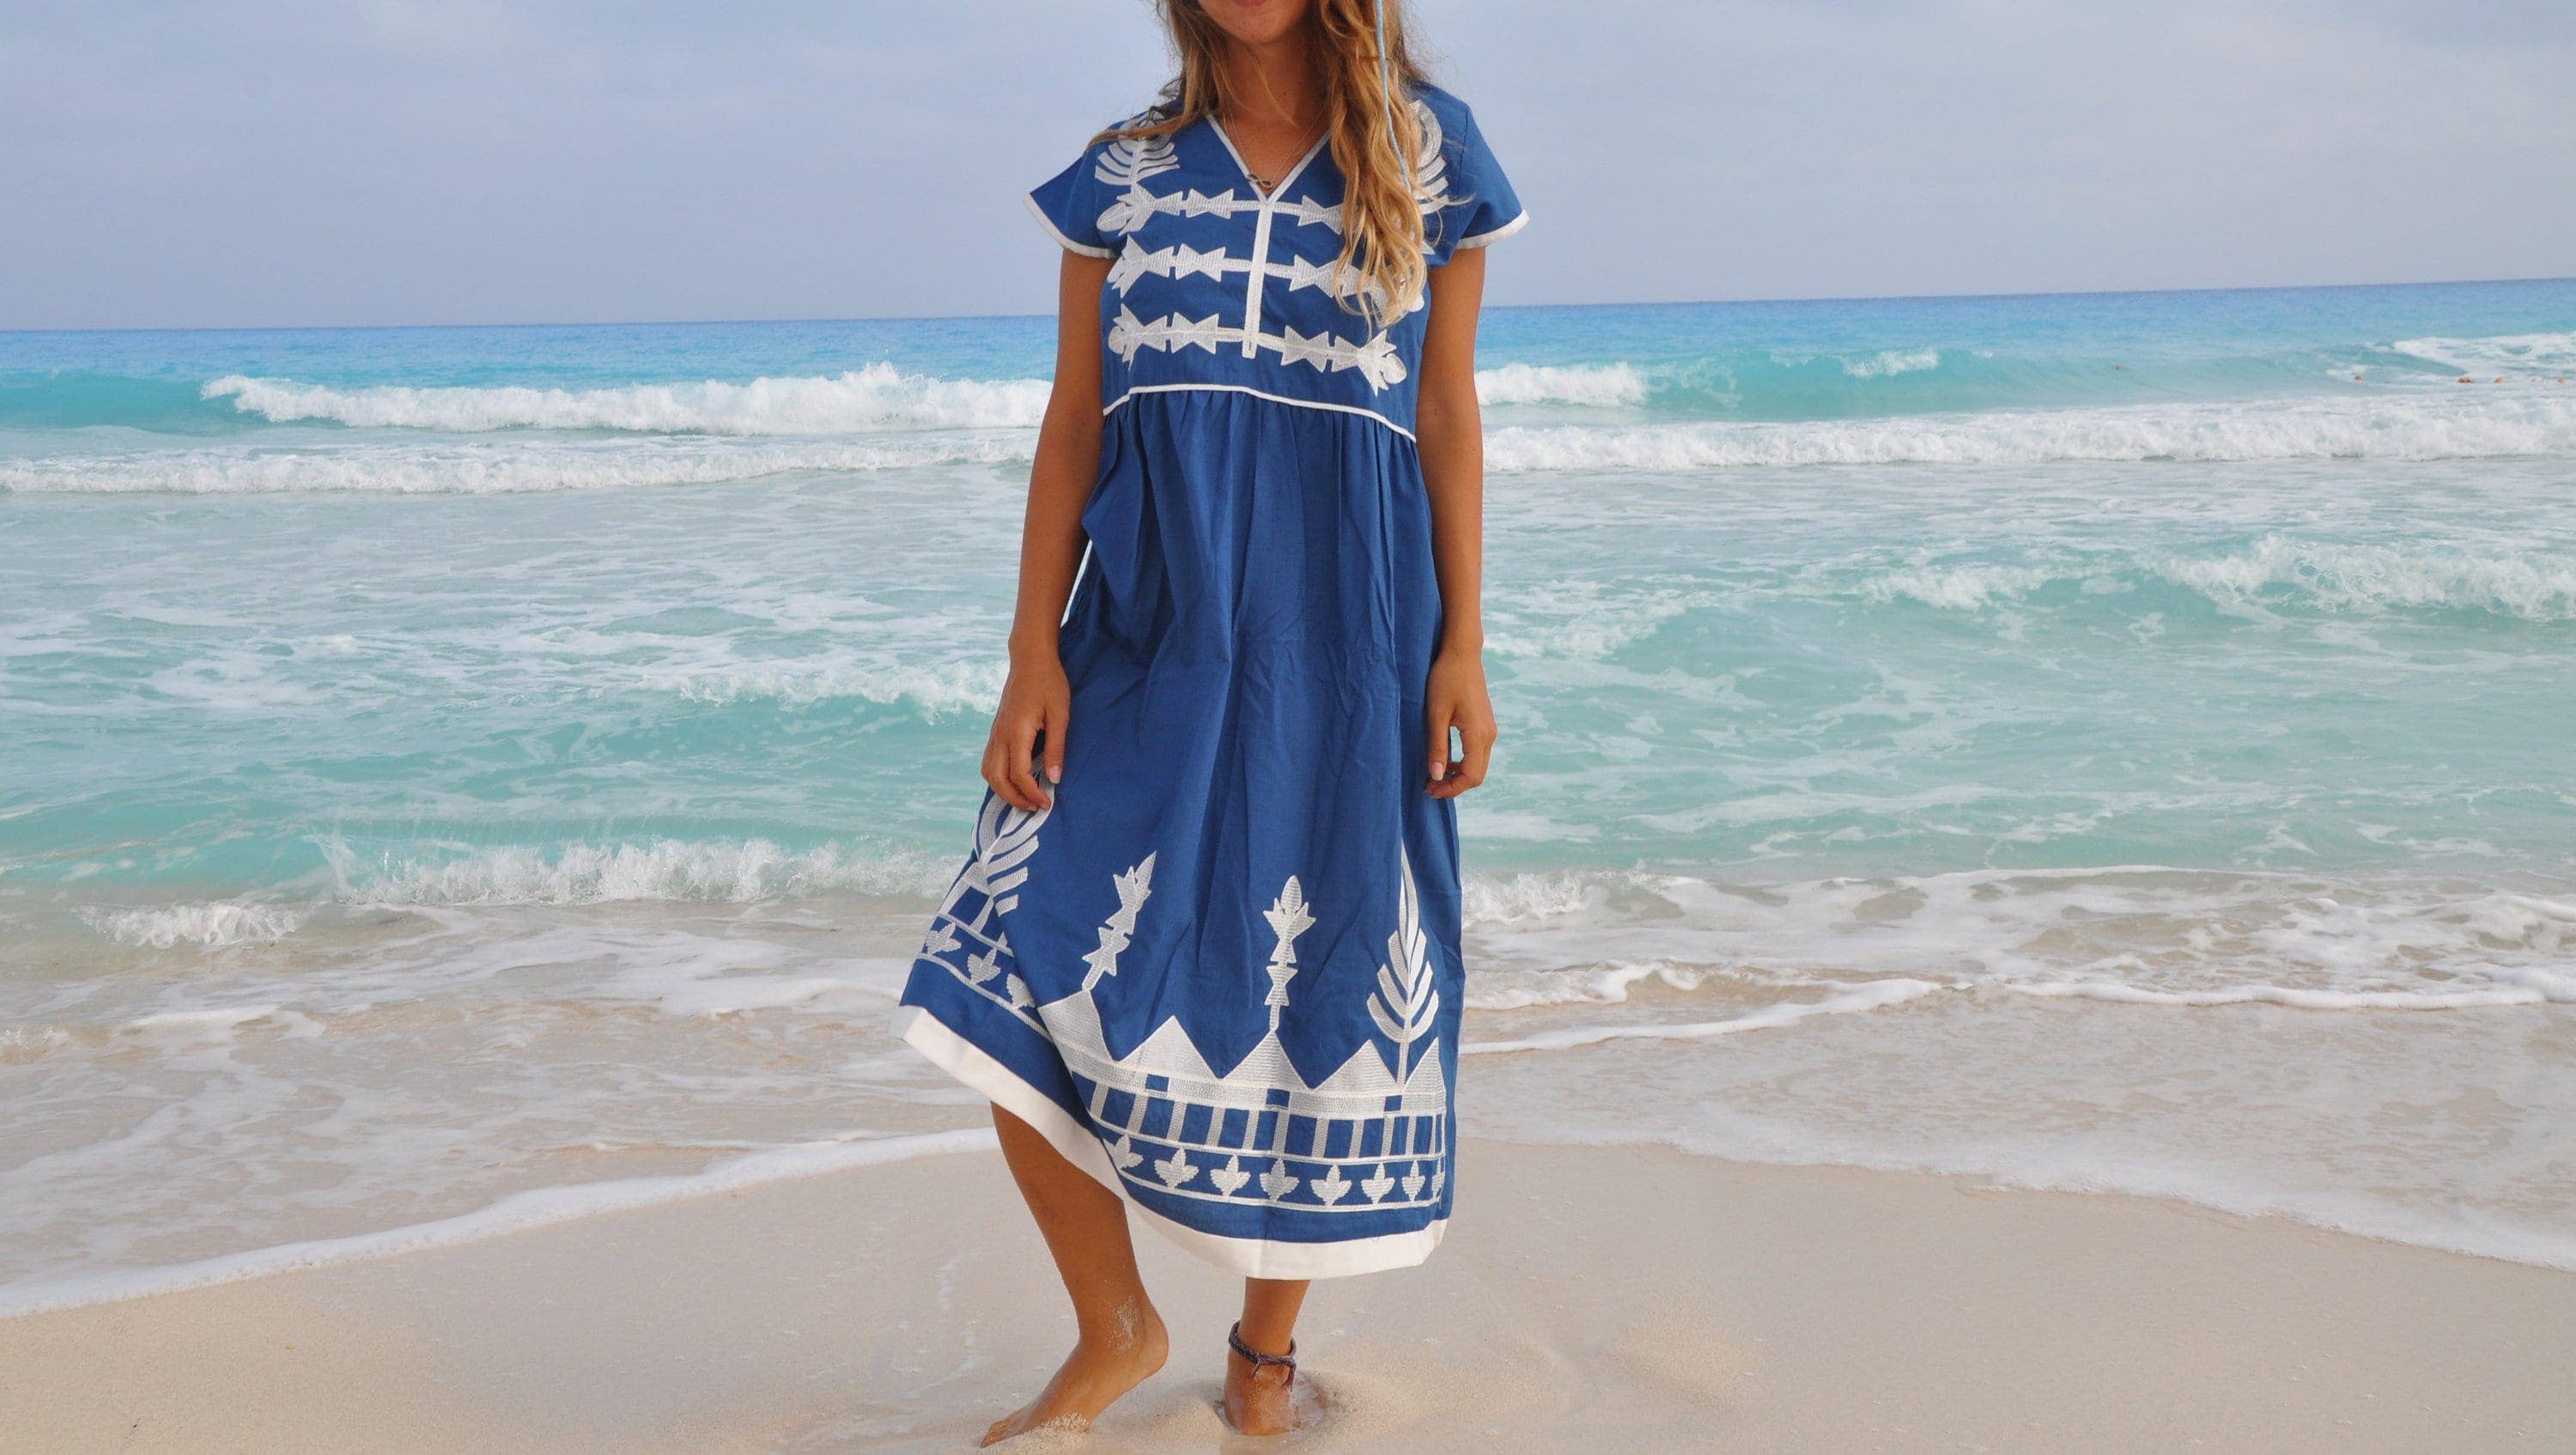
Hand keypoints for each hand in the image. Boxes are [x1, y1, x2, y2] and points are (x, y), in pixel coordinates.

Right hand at [983, 650, 1069, 811]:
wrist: (1030, 660)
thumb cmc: (1049, 684)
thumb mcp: (1060, 715)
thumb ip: (1056, 748)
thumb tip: (1054, 779)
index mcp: (1016, 732)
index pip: (1019, 774)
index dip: (1032, 793)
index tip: (1048, 803)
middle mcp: (1000, 735)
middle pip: (998, 779)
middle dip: (1015, 799)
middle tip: (1036, 808)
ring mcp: (995, 733)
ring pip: (988, 773)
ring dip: (1003, 791)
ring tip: (1024, 799)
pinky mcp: (995, 731)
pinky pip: (989, 762)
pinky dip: (997, 778)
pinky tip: (1014, 781)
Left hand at [1423, 648, 1496, 798]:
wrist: (1462, 654)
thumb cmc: (1446, 679)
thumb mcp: (1436, 715)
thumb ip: (1437, 747)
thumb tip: (1435, 776)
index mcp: (1478, 734)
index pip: (1470, 776)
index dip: (1450, 788)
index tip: (1429, 790)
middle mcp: (1489, 735)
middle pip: (1477, 775)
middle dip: (1454, 786)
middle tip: (1429, 787)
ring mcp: (1489, 730)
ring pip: (1478, 766)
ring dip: (1458, 775)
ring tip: (1434, 776)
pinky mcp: (1485, 725)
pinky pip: (1478, 754)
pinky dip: (1463, 763)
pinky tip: (1445, 760)